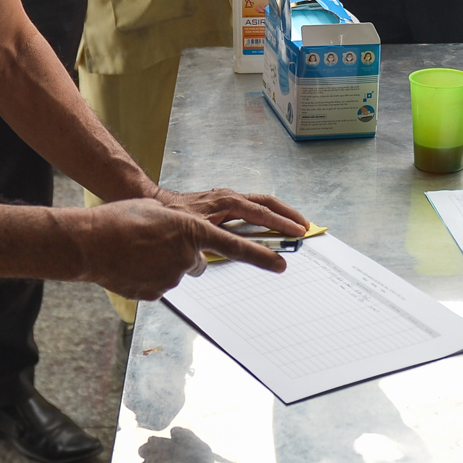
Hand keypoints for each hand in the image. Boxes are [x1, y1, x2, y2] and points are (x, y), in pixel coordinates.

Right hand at [77, 199, 290, 299]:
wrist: (89, 243)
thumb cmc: (120, 220)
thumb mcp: (159, 213)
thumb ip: (182, 228)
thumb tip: (191, 247)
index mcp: (193, 229)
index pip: (236, 245)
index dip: (262, 256)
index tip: (282, 266)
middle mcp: (188, 255)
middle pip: (198, 260)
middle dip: (185, 254)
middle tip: (159, 243)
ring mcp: (173, 277)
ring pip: (178, 272)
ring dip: (163, 263)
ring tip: (136, 251)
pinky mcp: (158, 292)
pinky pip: (161, 284)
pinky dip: (150, 276)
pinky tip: (131, 266)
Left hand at [153, 184, 309, 236]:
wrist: (158, 202)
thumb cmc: (171, 215)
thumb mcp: (188, 233)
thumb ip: (201, 251)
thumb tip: (208, 265)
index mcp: (225, 203)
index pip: (260, 216)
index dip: (279, 228)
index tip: (295, 236)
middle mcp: (230, 197)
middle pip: (268, 204)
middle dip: (288, 216)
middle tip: (304, 229)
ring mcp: (229, 198)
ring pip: (262, 202)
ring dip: (281, 213)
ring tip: (296, 225)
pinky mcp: (226, 201)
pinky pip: (253, 205)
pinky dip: (267, 213)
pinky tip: (272, 224)